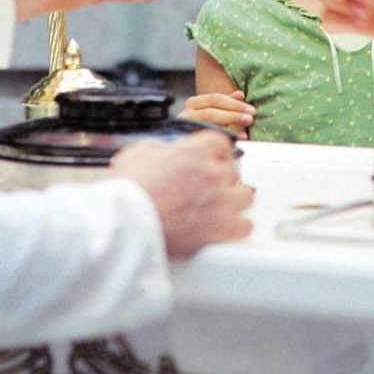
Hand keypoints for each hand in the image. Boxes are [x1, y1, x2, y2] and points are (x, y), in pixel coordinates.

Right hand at [111, 130, 253, 258]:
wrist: (128, 222)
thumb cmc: (129, 190)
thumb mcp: (138, 153)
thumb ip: (160, 150)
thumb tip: (164, 153)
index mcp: (195, 151)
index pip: (221, 143)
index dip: (218, 153)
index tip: (216, 160)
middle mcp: (212, 173)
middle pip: (235, 171)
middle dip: (224, 179)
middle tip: (213, 187)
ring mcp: (220, 201)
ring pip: (246, 196)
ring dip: (236, 201)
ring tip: (225, 206)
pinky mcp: (220, 229)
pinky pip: (245, 226)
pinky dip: (238, 227)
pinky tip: (230, 228)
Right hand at [178, 90, 254, 138]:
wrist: (183, 150)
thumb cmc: (203, 125)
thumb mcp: (215, 111)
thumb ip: (227, 103)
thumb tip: (241, 94)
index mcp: (194, 103)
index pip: (216, 99)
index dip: (235, 104)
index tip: (251, 110)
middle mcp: (187, 114)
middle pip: (211, 112)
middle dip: (233, 115)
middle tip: (250, 118)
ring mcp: (185, 128)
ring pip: (208, 125)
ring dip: (229, 126)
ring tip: (245, 131)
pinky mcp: (187, 140)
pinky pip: (207, 140)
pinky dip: (224, 139)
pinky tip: (236, 140)